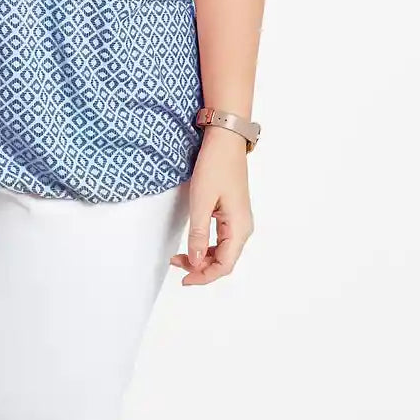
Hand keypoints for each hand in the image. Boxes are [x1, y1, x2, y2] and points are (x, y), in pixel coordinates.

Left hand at [170, 126, 254, 284]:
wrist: (225, 140)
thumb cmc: (215, 166)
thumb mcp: (201, 202)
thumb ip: (199, 234)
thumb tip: (196, 262)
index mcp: (239, 228)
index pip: (224, 266)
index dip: (204, 277)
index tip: (184, 279)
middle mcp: (243, 227)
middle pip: (224, 260)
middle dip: (200, 267)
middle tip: (176, 263)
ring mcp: (239, 220)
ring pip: (223, 250)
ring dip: (203, 257)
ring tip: (181, 256)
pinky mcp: (233, 213)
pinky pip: (222, 238)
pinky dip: (207, 245)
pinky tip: (194, 243)